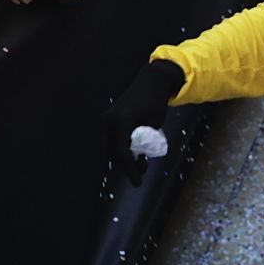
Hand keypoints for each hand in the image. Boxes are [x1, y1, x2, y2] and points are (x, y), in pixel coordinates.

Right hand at [107, 60, 184, 184]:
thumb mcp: (153, 123)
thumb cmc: (156, 102)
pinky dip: (122, 148)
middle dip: (126, 165)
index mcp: (121, 121)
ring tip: (142, 162)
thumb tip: (136, 156)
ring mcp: (108, 120)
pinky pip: (113, 140)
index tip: (138, 182)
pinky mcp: (110, 120)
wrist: (151, 82)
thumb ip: (144, 140)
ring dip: (124, 158)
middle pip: (113, 153)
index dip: (129, 169)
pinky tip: (135, 152)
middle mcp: (110, 121)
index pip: (121, 151)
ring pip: (111, 148)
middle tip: (142, 171)